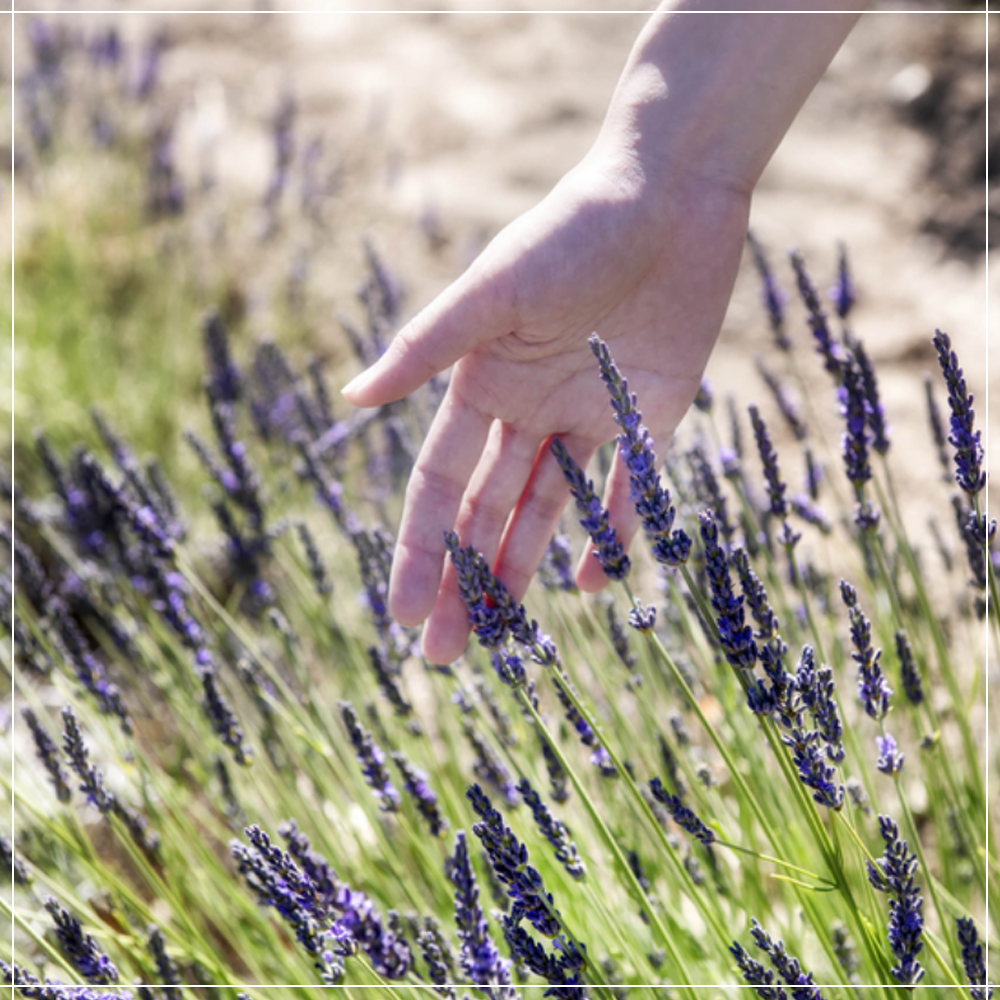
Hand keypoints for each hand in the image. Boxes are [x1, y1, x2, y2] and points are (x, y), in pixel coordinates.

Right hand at [342, 153, 749, 663]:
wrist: (672, 194)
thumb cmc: (575, 230)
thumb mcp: (496, 290)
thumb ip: (428, 347)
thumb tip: (349, 400)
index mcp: (482, 383)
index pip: (440, 485)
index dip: (420, 549)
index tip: (402, 613)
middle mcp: (529, 409)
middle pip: (488, 512)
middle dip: (464, 581)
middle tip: (443, 656)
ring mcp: (588, 417)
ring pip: (548, 510)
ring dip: (524, 570)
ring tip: (504, 635)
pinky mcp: (650, 415)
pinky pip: (626, 489)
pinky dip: (609, 534)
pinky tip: (588, 585)